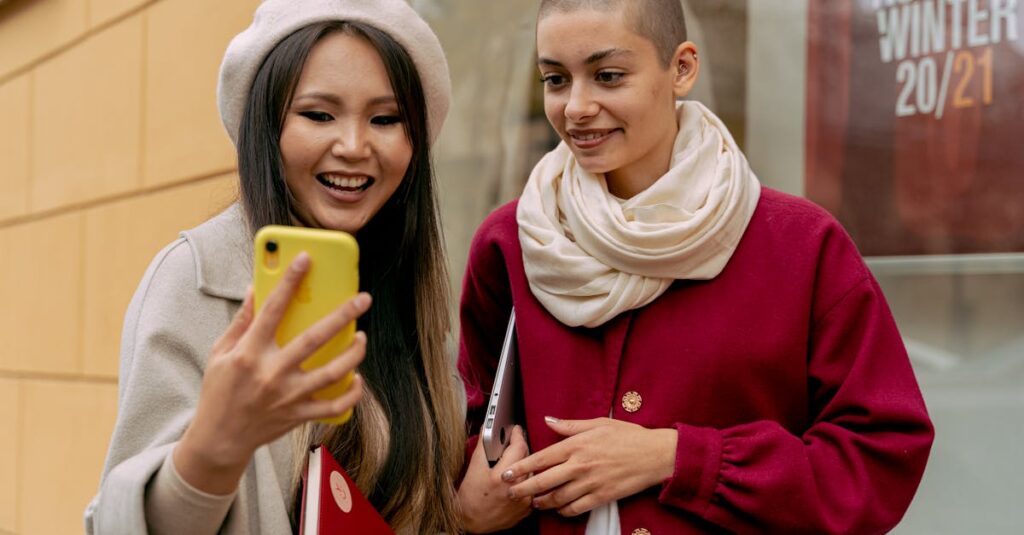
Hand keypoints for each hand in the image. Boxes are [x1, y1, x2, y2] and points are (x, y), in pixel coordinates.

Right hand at [175, 253, 368, 493]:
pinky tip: (357, 377)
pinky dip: (350, 393)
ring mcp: (288, 396)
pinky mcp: (298, 415)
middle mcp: (272, 373)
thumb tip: (256, 288)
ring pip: (332, 372)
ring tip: (362, 337)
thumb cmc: (219, 391)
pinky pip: (334, 405)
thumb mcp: (220, 353)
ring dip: (353, 353)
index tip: (305, 259)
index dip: (289, 281)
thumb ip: (241, 321)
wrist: (219, 440)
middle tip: (363, 298)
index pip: (272, 309)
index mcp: (250, 353)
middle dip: (342, 315)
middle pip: (314, 339)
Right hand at [457, 426, 532, 532]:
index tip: (515, 429)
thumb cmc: (469, 498)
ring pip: (532, 472)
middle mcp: (516, 489)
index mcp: (501, 477)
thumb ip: (483, 445)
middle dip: (520, 449)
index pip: (519, 447)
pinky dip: (525, 480)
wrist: (470, 524)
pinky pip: (532, 487)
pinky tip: (515, 480)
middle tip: (510, 445)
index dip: (517, 435)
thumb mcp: (473, 468)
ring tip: (511, 465)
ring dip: (524, 465)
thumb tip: (488, 428)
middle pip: (528, 458)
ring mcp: (524, 500)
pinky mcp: (528, 509)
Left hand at [503, 417, 676, 516]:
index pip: (541, 458)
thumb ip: (570, 425)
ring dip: (542, 502)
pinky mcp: (602, 497)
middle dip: (523, 489)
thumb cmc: (628, 436)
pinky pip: (576, 508)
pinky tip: (558, 509)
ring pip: (557, 498)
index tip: (506, 473)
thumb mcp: (598, 423)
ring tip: (532, 502)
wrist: (655, 455)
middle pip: (544, 481)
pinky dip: (563, 511)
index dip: (521, 467)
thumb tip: (548, 420)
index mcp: (577, 445)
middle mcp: (580, 465)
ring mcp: (591, 483)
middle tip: (511, 493)